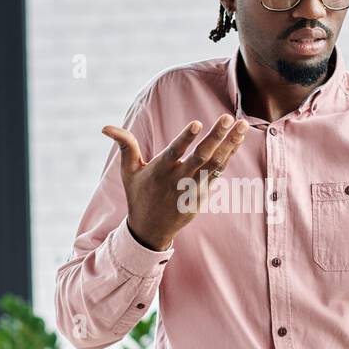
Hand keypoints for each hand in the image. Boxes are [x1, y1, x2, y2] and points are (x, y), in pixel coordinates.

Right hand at [102, 114, 248, 251]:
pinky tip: (238, 140)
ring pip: (215, 164)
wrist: (151, 230)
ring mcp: (193, 188)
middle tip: (228, 118)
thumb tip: (105, 127)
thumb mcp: (128, 171)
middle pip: (201, 157)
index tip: (197, 124)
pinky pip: (219, 173)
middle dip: (216, 137)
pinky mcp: (202, 195)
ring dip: (230, 145)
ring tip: (242, 126)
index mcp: (160, 171)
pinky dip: (229, 156)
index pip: (174, 152)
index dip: (185, 138)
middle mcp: (178, 179)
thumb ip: (125, 145)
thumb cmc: (139, 194)